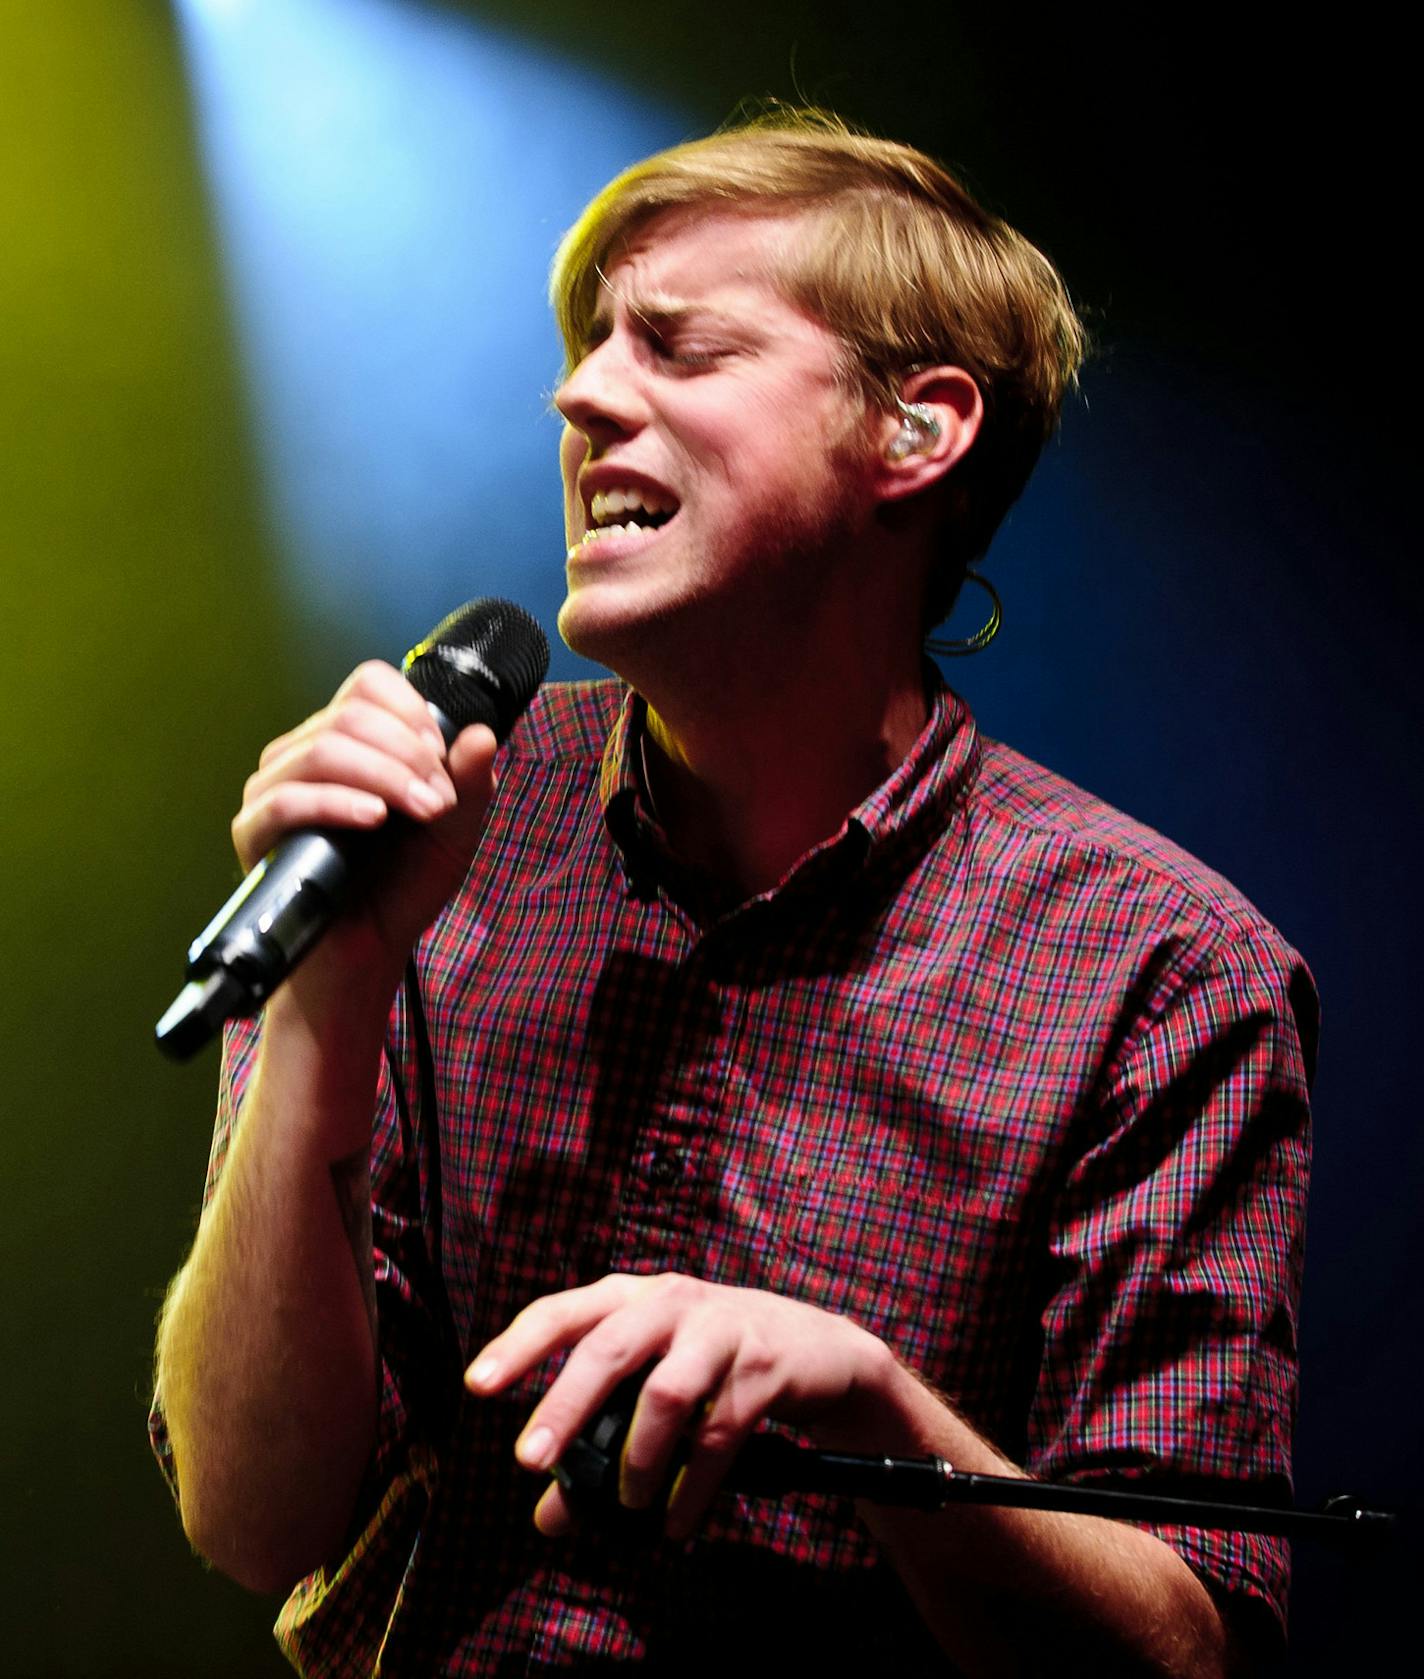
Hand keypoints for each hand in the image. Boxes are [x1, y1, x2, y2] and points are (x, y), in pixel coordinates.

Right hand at [233, 661, 497, 984]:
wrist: (369, 954)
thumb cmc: (403, 886)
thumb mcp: (454, 831)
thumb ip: (470, 783)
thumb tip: (482, 733)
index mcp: (349, 741)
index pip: (368, 684)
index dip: (412, 711)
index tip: (443, 757)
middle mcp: (304, 755)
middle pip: (350, 715)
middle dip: (409, 754)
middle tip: (439, 802)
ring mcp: (273, 790)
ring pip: (323, 750)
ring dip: (385, 775)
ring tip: (421, 812)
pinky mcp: (253, 832)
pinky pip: (287, 799)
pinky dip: (338, 803)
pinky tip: (374, 820)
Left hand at [465, 1272, 894, 1539]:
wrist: (820, 1350)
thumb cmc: (716, 1364)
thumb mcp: (657, 1388)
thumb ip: (600, 1446)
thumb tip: (548, 1520)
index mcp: (634, 1298)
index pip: (564, 1311)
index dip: (519, 1345)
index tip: (477, 1385)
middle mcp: (671, 1300)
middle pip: (606, 1348)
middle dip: (564, 1406)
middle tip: (529, 1460)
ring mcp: (721, 1327)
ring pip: (665, 1392)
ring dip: (640, 1458)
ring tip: (627, 1503)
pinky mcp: (763, 1364)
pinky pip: (719, 1432)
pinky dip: (694, 1485)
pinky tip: (678, 1521)